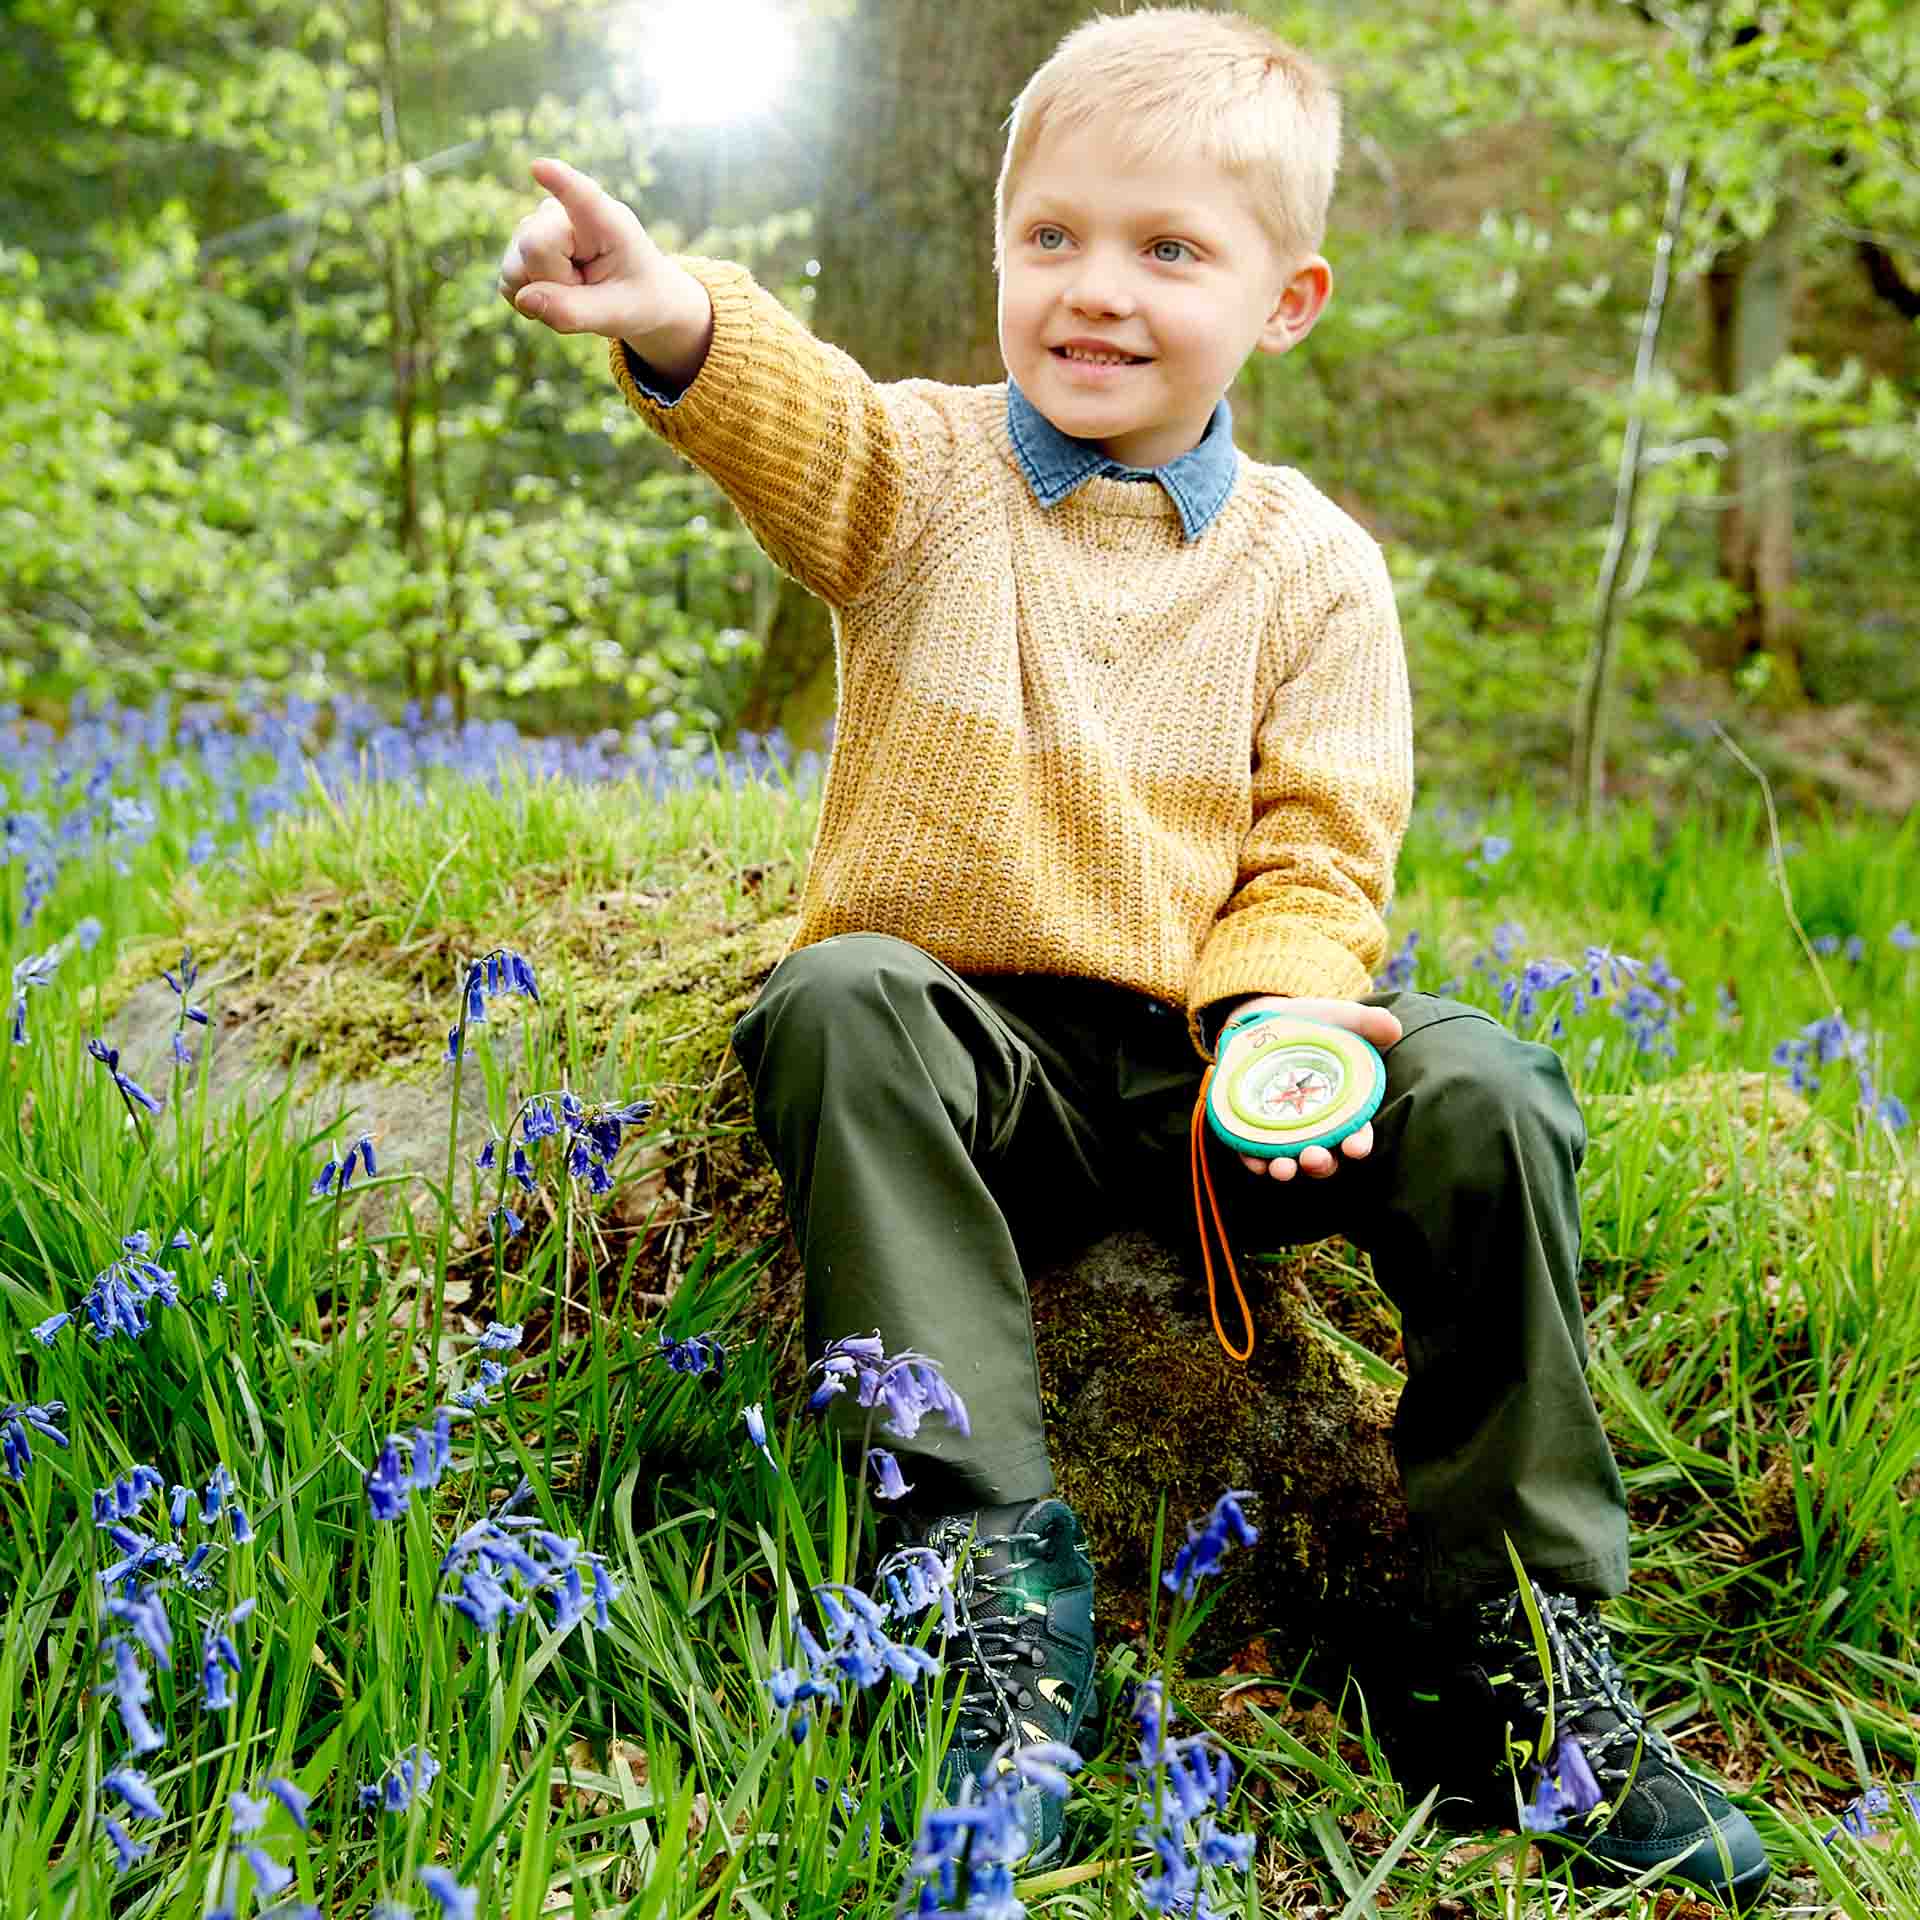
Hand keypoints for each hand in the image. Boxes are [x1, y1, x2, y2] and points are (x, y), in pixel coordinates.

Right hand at [498, 158, 709, 364]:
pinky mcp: (518, 244)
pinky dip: (529, 299)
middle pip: (534, 247)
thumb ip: (574, 311)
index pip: (581, 196)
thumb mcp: (617, 315)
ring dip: (543, 294)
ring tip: (576, 289)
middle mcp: (563, 212)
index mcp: (607, 221)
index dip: (558, 181)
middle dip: (554, 284)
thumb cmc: (635, 298)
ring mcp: (535, 224)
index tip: (539, 167)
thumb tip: (522, 298)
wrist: (634, 295)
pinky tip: (555, 293)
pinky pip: (507, 282)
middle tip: (588, 289)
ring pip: (514, 268)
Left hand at [1221, 994, 1401, 1183]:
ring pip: (1291, 1162)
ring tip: (1284, 1168)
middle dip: (1322, 1163)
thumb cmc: (1312, 1025)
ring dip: (1288, 1169)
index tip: (1355, 1146)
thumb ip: (1366, 1023)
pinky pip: (1255, 1153)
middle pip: (1325, 1157)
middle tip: (1315, 1157)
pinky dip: (1255, 1160)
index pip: (1357, 1135)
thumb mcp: (1339, 1019)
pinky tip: (1256, 1161)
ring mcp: (1285, 1132)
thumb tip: (1393, 1028)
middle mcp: (1318, 1127)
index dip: (1359, 1144)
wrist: (1264, 1019)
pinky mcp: (1254, 1129)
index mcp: (1345, 1108)